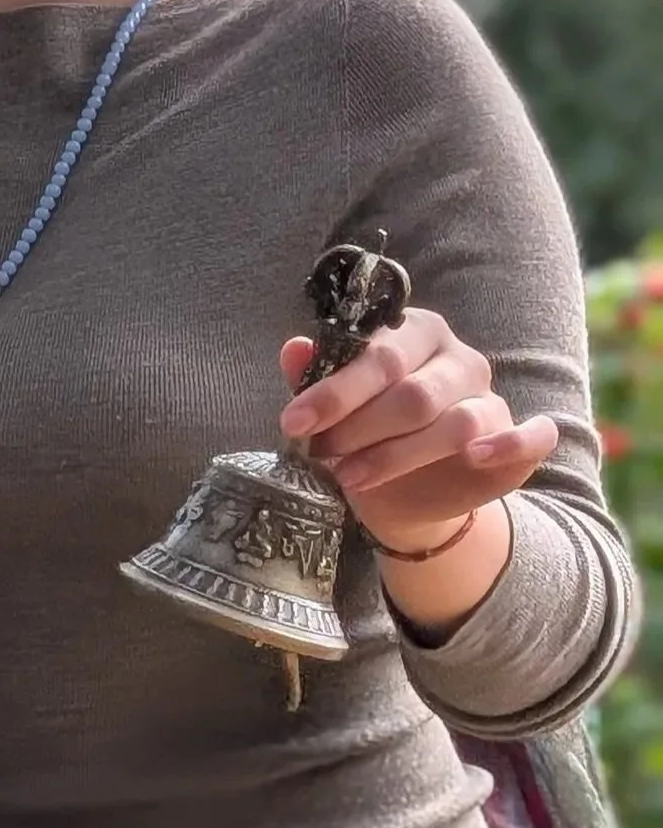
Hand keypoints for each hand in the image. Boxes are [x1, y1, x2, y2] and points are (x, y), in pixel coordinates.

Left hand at [276, 306, 556, 552]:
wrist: (405, 492)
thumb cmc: (365, 434)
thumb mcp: (334, 409)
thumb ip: (316, 377)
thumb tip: (295, 349)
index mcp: (415, 335)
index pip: (380, 354)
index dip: (335, 391)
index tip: (292, 422)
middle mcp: (459, 360)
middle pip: (414, 393)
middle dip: (359, 427)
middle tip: (318, 453)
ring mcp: (492, 398)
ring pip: (456, 423)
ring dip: (397, 455)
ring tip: (349, 476)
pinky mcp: (521, 440)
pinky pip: (534, 435)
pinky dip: (509, 443)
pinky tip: (474, 456)